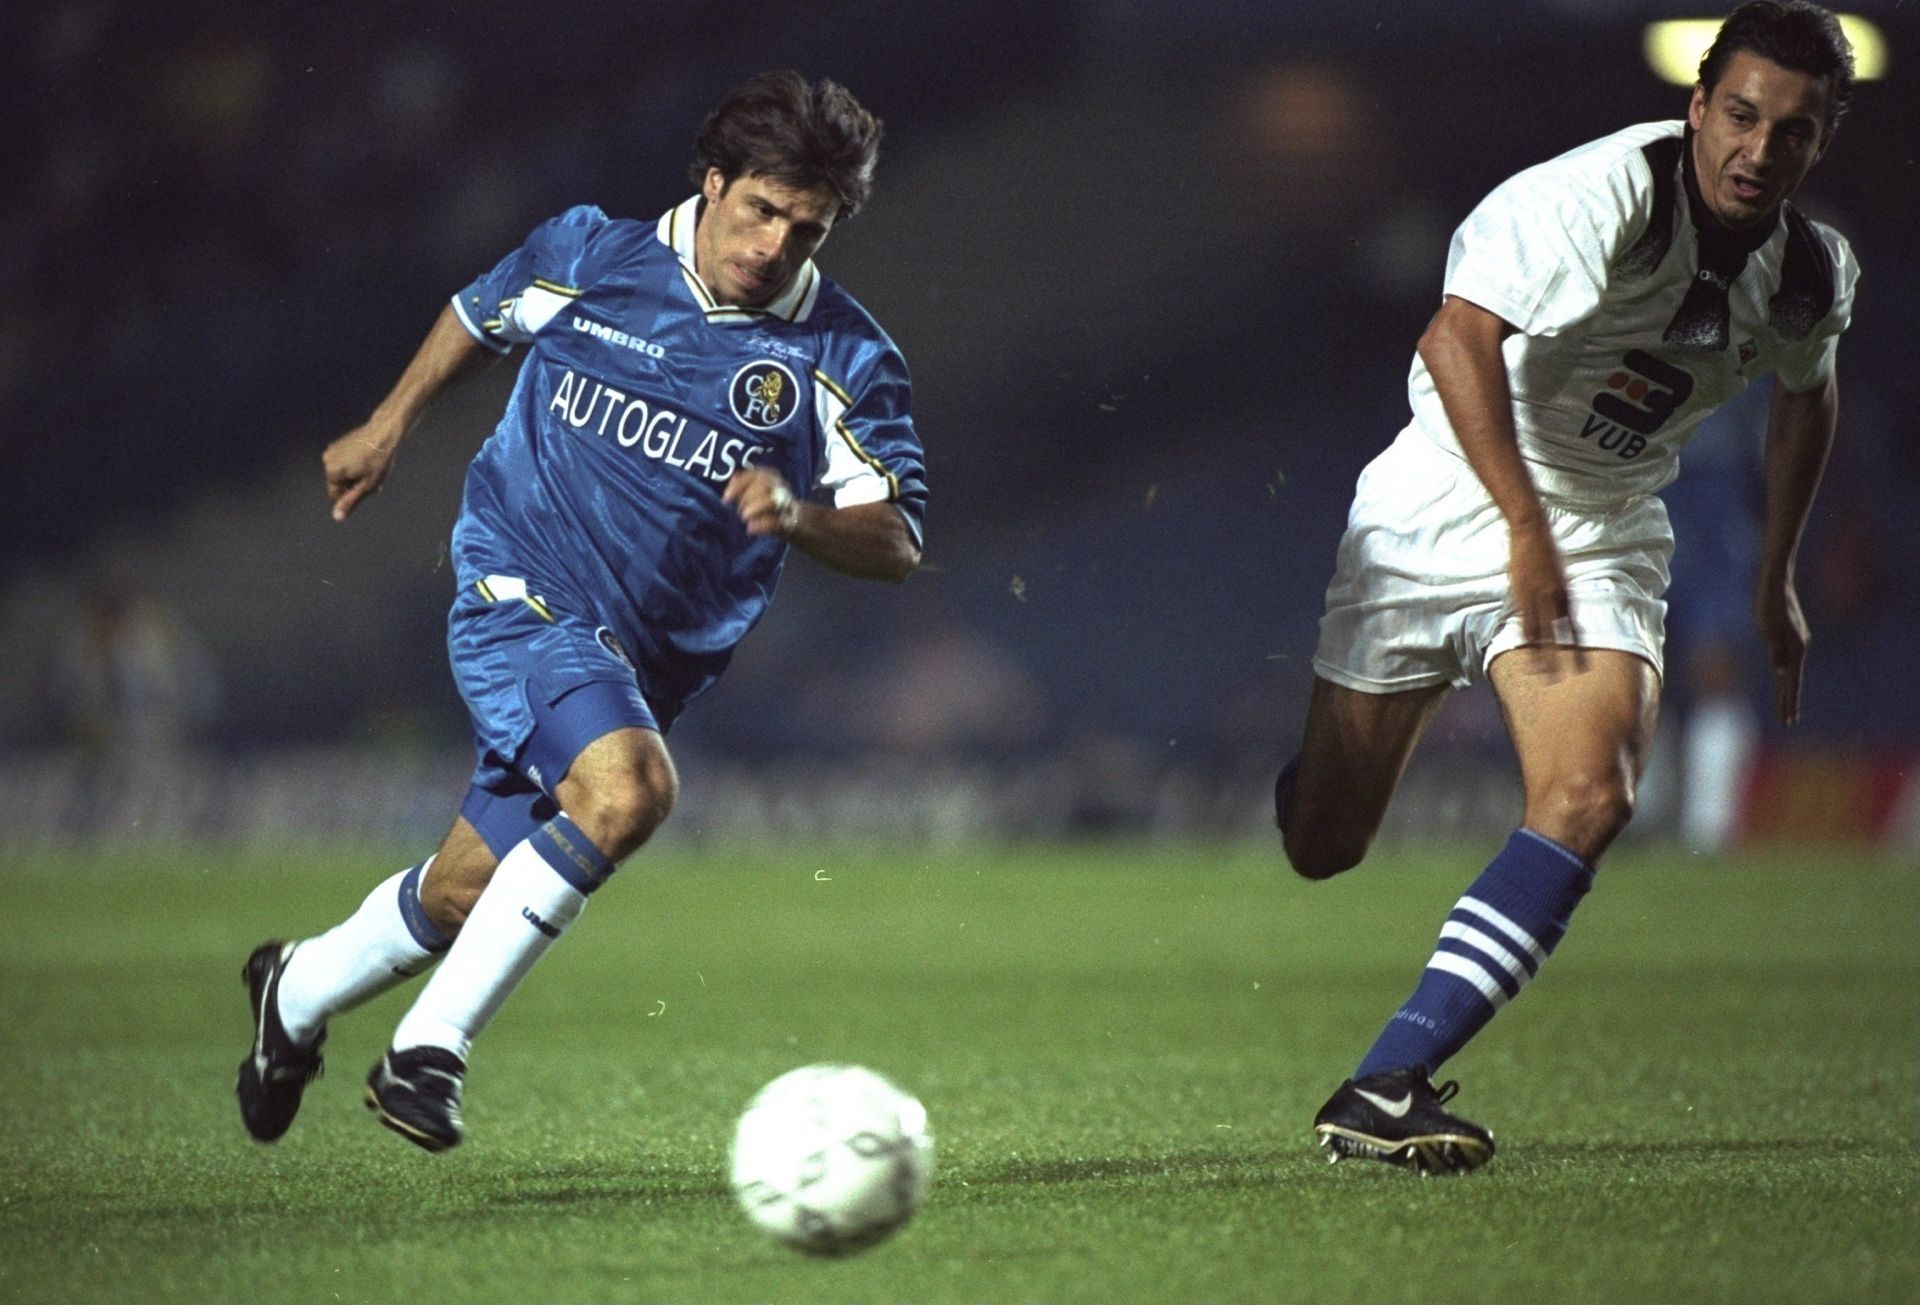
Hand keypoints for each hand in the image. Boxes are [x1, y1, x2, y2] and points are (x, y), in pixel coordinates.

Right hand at [323, 422, 400, 520]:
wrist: (384, 432)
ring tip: (371, 468)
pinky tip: (368, 459)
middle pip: (339, 483)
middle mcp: (327, 460)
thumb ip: (350, 502)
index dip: (352, 494)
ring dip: (354, 474)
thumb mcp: (367, 486)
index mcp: (331, 472)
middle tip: (372, 478)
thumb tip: (337, 517)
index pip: (336, 495)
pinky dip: (353, 463)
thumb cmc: (378, 461)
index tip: (367, 486)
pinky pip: (344, 461)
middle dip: (353, 484)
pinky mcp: (338, 443)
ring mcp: (332, 449)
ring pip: (342, 472)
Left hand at [723, 466, 801, 538]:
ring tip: (744, 517)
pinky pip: (777, 521)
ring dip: (756, 508)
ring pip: (773, 501)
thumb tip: (733, 479)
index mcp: (771, 476)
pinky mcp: (790, 522)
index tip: (726, 499)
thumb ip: (742, 484)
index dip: (738, 486)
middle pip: (764, 486)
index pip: (755, 474)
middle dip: (747, 498)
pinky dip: (761, 525)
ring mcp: (786, 504)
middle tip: (738, 510)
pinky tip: (750, 529)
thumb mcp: (754, 490)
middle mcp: (780, 488)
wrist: (793, 520)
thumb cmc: (767, 503)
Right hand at [1508, 521, 1584, 673]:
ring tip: (1538, 671)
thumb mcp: (1561, 573)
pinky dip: (1524, 635)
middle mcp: (1554, 598)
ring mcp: (1536, 597)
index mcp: (1566, 594)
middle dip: (1559, 658)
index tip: (1582, 666)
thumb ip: (1561, 593)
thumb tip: (1562, 609)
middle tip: (1560, 679)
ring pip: (1538, 632)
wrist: (1532, 532)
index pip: (1573, 628)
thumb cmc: (1546, 551)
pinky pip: (1522, 619)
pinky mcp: (1520, 593)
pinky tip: (1523, 649)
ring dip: (1539, 653)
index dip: (1577, 647)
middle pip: (1557, 635)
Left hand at [1755, 578, 1809, 724]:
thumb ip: (1776, 651)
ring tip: (1786, 705)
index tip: (1789, 719)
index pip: (1791, 682)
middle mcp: (1799, 647)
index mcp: (1795, 648)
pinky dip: (1786, 672)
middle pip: (1792, 680)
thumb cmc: (1769, 606)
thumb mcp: (1768, 629)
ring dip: (1787, 688)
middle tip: (1788, 721)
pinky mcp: (1792, 635)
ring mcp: (1797, 641)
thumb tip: (1781, 672)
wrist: (1777, 584)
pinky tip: (1784, 675)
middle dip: (1789, 701)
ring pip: (1791, 670)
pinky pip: (1788, 658)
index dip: (1789, 701)